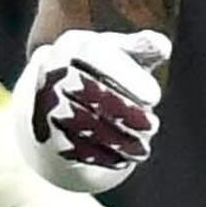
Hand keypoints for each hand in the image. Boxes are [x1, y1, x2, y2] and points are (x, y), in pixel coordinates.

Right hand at [12, 29, 169, 192]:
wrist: (62, 102)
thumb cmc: (102, 74)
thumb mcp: (121, 57)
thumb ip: (140, 49)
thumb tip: (161, 45)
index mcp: (73, 45)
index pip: (96, 56)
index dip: (126, 76)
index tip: (155, 98)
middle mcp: (53, 71)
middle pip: (88, 91)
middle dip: (123, 112)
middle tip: (153, 126)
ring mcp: (45, 103)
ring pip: (81, 122)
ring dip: (115, 138)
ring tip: (143, 148)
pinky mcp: (45, 133)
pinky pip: (72, 145)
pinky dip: (100, 155)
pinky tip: (124, 161)